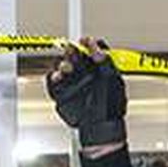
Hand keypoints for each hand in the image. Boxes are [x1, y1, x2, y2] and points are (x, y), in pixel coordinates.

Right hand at [45, 36, 126, 152]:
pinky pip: (52, 81)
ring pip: (62, 66)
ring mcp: (72, 82)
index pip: (91, 49)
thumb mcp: (114, 81)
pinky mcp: (62, 92)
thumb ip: (107, 63)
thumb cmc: (111, 107)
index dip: (88, 43)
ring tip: (67, 68)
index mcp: (98, 67)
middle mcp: (84, 72)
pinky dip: (52, 77)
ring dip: (63, 63)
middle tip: (72, 49)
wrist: (100, 126)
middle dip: (72, 50)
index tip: (86, 40)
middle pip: (74, 54)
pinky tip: (58, 77)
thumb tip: (99, 50)